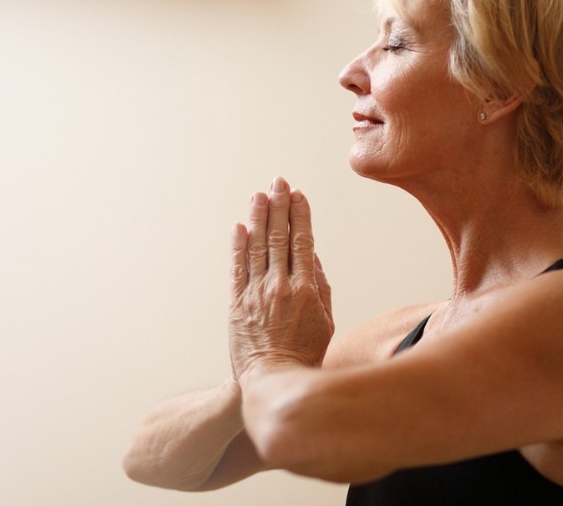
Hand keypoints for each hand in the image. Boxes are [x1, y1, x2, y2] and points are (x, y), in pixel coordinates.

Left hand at [228, 177, 333, 382]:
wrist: (272, 380)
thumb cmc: (305, 353)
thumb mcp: (326, 321)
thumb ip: (320, 286)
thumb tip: (312, 256)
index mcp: (306, 289)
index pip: (302, 242)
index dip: (300, 216)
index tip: (298, 195)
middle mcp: (279, 286)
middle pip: (278, 237)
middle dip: (279, 206)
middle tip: (278, 182)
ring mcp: (255, 293)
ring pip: (256, 246)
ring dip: (257, 218)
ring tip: (259, 195)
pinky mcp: (236, 303)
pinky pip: (236, 268)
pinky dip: (237, 246)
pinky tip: (239, 227)